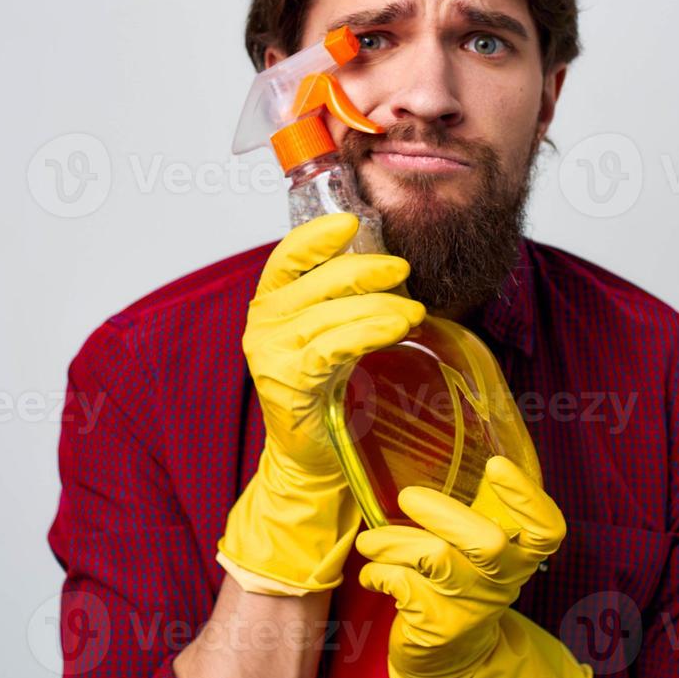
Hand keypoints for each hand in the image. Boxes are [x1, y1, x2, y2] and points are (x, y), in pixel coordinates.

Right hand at [217, 212, 425, 593]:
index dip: (317, 235)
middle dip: (367, 269)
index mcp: (270, 304)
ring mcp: (272, 354)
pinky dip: (369, 331)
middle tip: (403, 269)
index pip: (288, 255)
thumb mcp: (332, 331)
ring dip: (381, 305)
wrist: (313, 456)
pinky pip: (333, 346)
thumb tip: (392, 262)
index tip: (351, 221)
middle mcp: (263, 324)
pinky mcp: (289, 383)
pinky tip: (397, 327)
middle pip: (319, 280)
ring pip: (332, 313)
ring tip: (414, 309)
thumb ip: (345, 297)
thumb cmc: (328, 388)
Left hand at [356, 456, 592, 677]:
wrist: (451, 656)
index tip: (497, 465)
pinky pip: (401, 584)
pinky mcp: (439, 626)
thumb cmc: (461, 581)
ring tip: (370, 541)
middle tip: (408, 496)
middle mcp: (503, 581)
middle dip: (443, 513)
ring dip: (391, 541)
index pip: (547, 529)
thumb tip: (442, 443)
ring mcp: (472, 606)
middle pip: (487, 542)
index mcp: (520, 554)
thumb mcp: (479, 550)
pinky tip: (374, 573)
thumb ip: (476, 510)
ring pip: (434, 558)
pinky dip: (378, 572)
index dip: (527, 498)